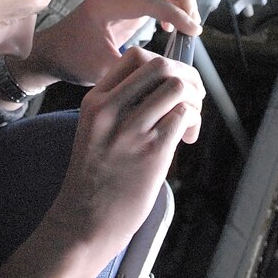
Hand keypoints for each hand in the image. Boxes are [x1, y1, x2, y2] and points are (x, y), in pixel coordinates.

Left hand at [16, 0, 201, 87]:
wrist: (52, 53)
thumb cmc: (73, 62)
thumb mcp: (103, 72)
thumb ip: (134, 69)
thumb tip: (167, 70)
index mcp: (103, 6)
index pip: (150, 0)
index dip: (177, 14)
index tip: (193, 32)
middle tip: (194, 23)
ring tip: (188, 23)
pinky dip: (168, 1)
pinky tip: (171, 26)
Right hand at [49, 45, 203, 254]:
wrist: (83, 221)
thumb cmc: (95, 179)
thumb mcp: (95, 131)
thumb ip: (120, 106)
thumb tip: (165, 87)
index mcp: (95, 101)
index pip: (136, 56)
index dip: (165, 63)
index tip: (173, 82)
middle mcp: (110, 110)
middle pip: (161, 65)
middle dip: (186, 76)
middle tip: (192, 98)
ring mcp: (130, 130)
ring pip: (176, 88)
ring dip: (194, 99)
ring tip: (190, 120)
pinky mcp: (152, 151)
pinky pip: (183, 115)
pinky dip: (193, 121)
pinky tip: (187, 138)